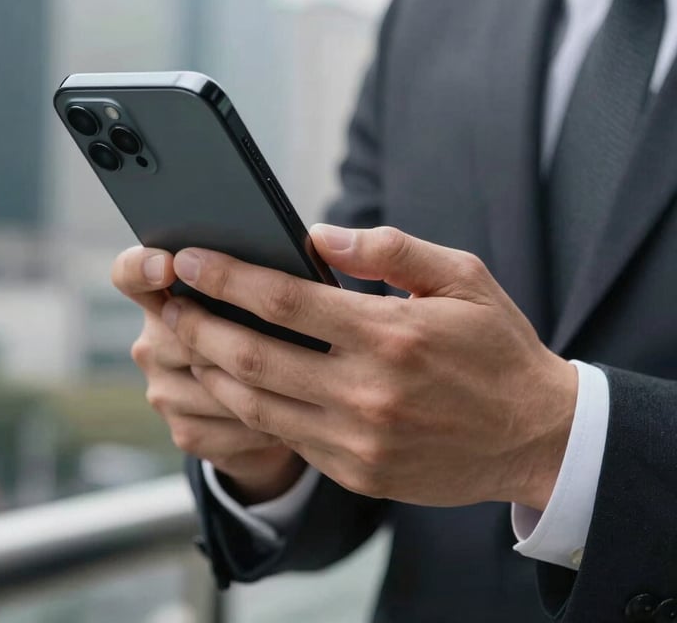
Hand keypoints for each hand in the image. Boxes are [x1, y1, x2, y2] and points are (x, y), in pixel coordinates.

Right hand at [111, 247, 305, 502]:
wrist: (275, 399)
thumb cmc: (274, 326)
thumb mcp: (267, 292)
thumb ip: (267, 268)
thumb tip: (303, 244)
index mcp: (165, 296)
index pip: (130, 274)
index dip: (141, 267)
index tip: (168, 265)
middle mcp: (152, 344)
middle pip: (186, 334)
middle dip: (237, 333)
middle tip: (288, 331)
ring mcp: (164, 392)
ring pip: (213, 384)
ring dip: (259, 380)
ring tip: (305, 371)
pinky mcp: (186, 432)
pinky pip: (229, 425)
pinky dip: (268, 417)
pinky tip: (298, 408)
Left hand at [161, 225, 577, 510]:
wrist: (535, 435)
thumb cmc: (497, 348)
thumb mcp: (461, 277)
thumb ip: (389, 250)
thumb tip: (318, 235)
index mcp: (389, 334)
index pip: (284, 300)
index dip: (227, 277)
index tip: (189, 259)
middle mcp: (366, 390)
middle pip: (253, 357)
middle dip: (199, 325)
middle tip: (168, 302)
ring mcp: (357, 438)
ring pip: (256, 404)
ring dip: (211, 370)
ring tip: (186, 340)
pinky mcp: (356, 470)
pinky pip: (285, 436)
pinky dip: (247, 408)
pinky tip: (231, 382)